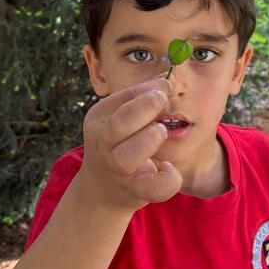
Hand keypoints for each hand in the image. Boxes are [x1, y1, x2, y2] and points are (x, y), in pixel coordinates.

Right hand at [77, 78, 182, 212]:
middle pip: (118, 125)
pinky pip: (154, 188)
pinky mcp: (134, 191)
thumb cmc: (119, 144)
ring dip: (151, 139)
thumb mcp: (122, 117)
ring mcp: (117, 170)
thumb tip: (169, 77)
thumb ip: (141, 97)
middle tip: (162, 102)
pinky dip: (168, 177)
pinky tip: (167, 167)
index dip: (148, 90)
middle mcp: (103, 145)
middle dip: (145, 108)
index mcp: (99, 120)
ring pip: (128, 157)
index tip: (167, 85)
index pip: (121, 99)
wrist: (103, 189)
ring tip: (161, 133)